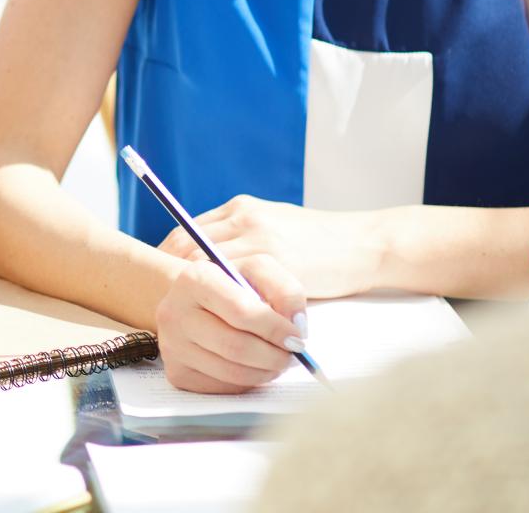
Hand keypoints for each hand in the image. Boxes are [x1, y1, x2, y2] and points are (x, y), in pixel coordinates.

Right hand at [154, 253, 306, 393]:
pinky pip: (222, 388)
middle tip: (292, 355)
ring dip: (265, 372)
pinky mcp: (177, 373)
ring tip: (277, 361)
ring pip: (232, 372)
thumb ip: (284, 289)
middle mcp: (174, 312)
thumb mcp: (257, 271)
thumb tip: (296, 326)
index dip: (275, 329)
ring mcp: (172, 345)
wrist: (192, 301)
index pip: (242, 312)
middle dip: (274, 356)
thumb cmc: (231, 286)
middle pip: (236, 347)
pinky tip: (252, 367)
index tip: (297, 337)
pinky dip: (247, 382)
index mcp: (195, 279)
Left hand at [158, 195, 382, 297]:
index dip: (169, 257)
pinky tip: (221, 320)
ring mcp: (259, 236)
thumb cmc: (323, 244)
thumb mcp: (277, 228)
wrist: (367, 244)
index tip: (162, 281)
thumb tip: (215, 264)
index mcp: (241, 208)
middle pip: (186, 245)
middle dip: (171, 276)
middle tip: (165, 304)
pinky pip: (238, 283)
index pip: (187, 230)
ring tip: (187, 316)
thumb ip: (246, 239)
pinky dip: (226, 302)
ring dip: (195, 293)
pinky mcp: (277, 259)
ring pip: (207, 265)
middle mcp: (244, 217)